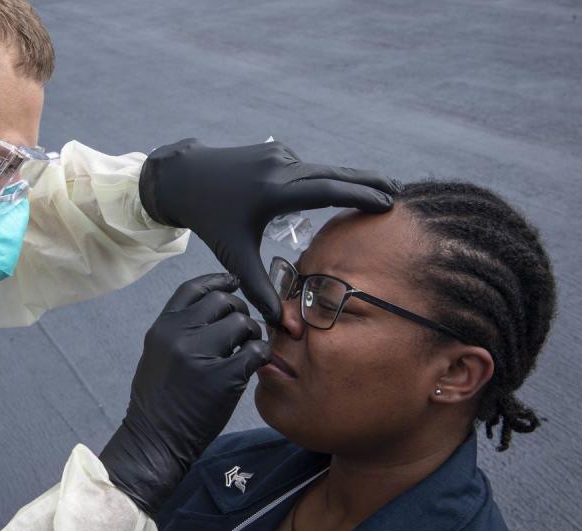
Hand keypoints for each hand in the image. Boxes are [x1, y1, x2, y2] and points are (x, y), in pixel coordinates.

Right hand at [99, 273, 269, 515]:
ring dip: (251, 333)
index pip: (194, 288)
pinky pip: (256, 350)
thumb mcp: (157, 354)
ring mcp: (201, 355)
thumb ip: (178, 330)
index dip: (217, 282)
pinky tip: (254, 364)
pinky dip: (260, 354)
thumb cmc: (157, 400)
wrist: (154, 440)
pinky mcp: (224, 378)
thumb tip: (210, 308)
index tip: (233, 283)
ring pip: (242, 322)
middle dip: (239, 310)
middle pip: (223, 301)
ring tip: (246, 349)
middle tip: (243, 328)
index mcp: (163, 327)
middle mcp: (179, 335)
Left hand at [139, 139, 400, 323]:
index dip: (360, 195)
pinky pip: (305, 169)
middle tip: (398, 193)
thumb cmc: (210, 220)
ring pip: (320, 172)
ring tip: (376, 192)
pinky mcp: (275, 152)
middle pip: (333, 175)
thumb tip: (282, 326)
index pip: (327, 191)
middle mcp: (281, 166)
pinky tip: (337, 188)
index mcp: (274, 191)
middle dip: (367, 183)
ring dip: (346, 181)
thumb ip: (259, 289)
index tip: (387, 202)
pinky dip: (323, 180)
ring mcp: (278, 155)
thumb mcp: (234, 257)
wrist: (183, 178)